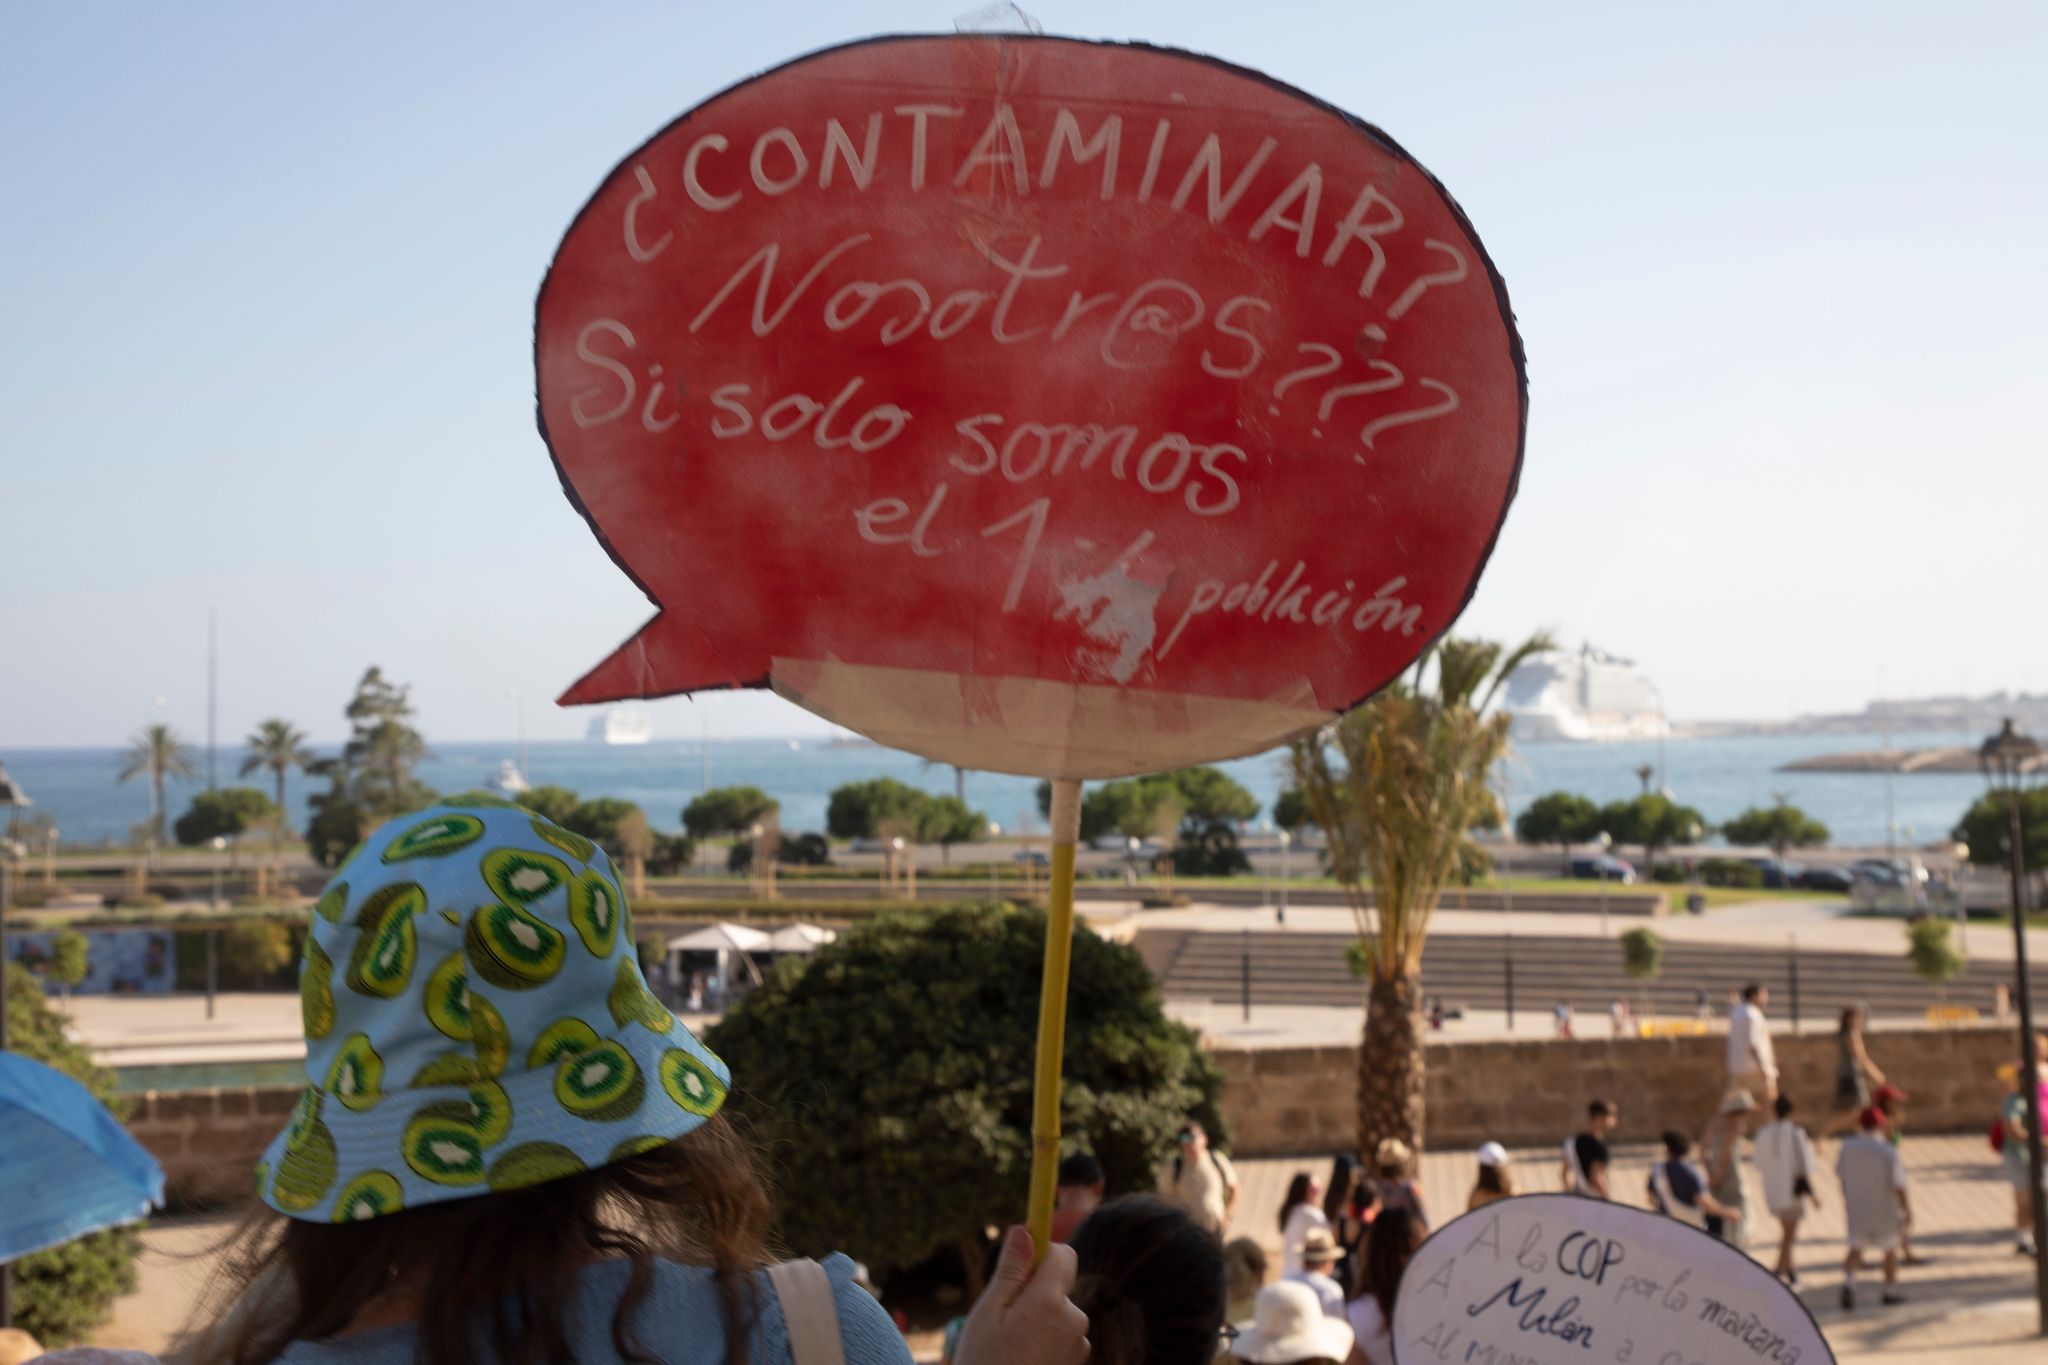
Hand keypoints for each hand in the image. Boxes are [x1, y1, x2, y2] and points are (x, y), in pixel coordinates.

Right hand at [953, 1224, 1089, 1364]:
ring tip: (1011, 1345)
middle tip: (1003, 1316)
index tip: (1023, 1258)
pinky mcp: (1077, 1362)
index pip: (1064, 1254)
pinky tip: (1025, 1358)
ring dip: (1041, 1319)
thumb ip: (1011, 1270)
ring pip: (1061, 1313)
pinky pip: (1064, 1337)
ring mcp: (1079, 1345)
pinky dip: (1047, 1341)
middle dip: (1036, 1290)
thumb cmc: (984, 1361)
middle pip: (1060, 1285)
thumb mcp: (989, 1312)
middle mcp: (1073, 1320)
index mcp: (1049, 1302)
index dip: (1043, 1252)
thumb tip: (1024, 1229)